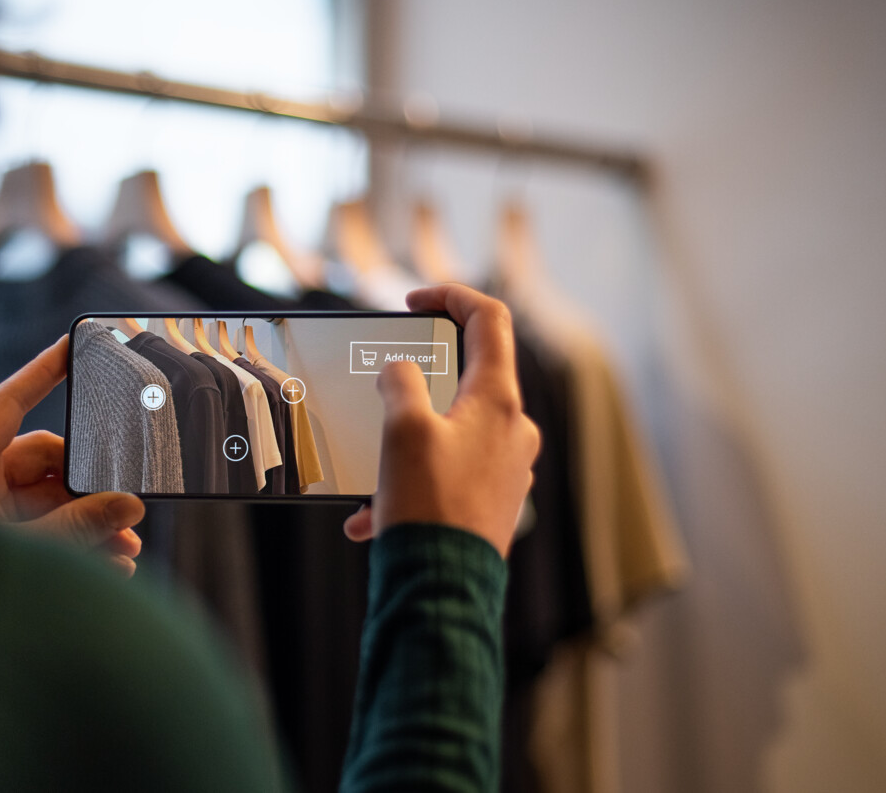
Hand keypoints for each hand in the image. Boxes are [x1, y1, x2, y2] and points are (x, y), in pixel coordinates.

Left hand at [0, 336, 144, 575]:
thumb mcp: (35, 553)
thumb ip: (83, 523)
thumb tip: (128, 504)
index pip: (6, 403)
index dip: (40, 371)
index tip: (72, 344)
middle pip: (42, 459)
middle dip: (89, 488)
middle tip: (128, 517)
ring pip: (47, 497)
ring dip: (88, 521)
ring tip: (125, 554)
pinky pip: (40, 525)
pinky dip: (72, 540)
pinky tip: (108, 566)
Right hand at [342, 284, 539, 556]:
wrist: (443, 589)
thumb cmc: (428, 507)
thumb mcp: (401, 429)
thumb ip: (399, 384)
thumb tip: (399, 375)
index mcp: (499, 401)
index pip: (489, 320)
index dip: (451, 296)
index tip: (415, 302)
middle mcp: (513, 431)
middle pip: (468, 377)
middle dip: (415, 383)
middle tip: (382, 391)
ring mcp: (506, 468)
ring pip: (450, 431)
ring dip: (404, 444)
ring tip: (371, 473)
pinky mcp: (492, 501)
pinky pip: (446, 474)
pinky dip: (408, 482)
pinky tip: (373, 514)